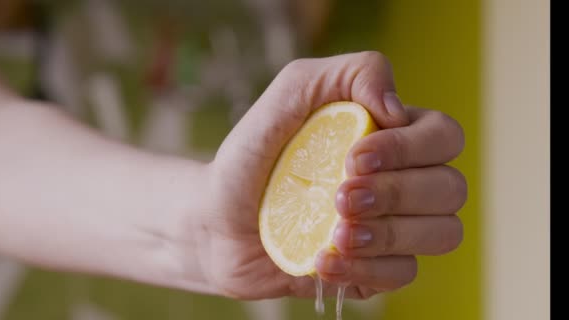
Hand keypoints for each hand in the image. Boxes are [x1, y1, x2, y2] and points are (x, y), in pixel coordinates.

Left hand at [201, 52, 465, 299]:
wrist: (219, 217)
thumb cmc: (256, 152)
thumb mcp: (293, 91)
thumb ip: (350, 74)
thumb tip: (398, 109)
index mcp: (393, 136)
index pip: (444, 137)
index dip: (410, 149)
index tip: (353, 157)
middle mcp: (403, 180)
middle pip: (450, 188)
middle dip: (395, 193)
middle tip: (339, 196)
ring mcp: (393, 226)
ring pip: (442, 234)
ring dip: (388, 234)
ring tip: (334, 232)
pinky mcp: (375, 268)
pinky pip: (402, 274)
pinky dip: (362, 269)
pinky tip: (321, 260)